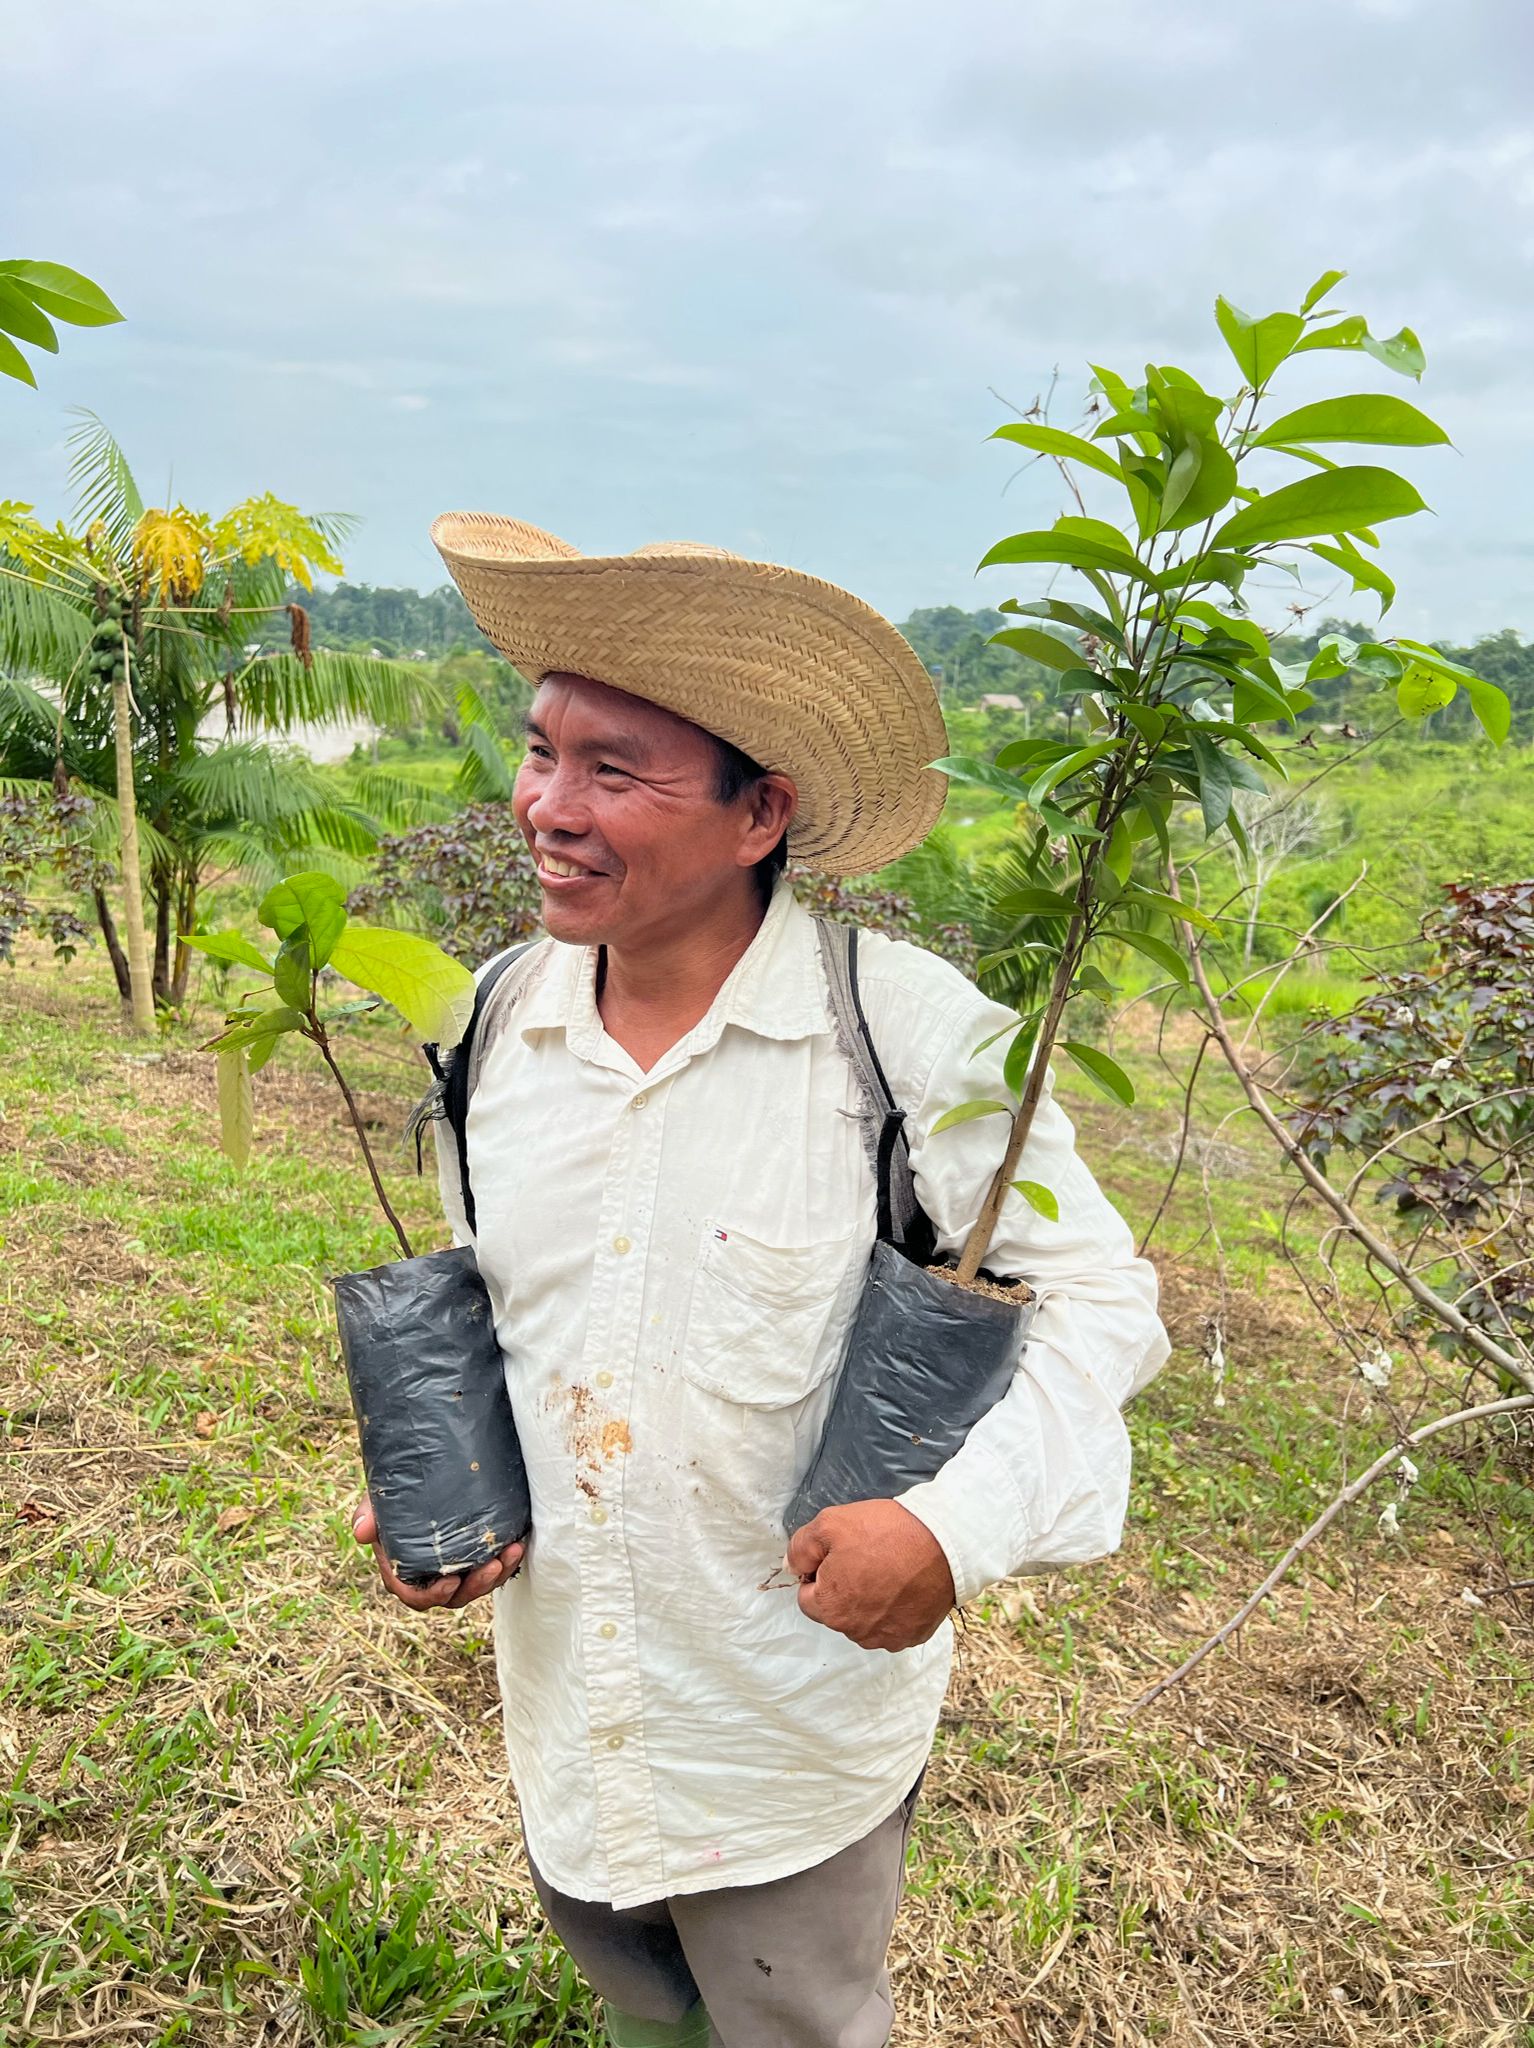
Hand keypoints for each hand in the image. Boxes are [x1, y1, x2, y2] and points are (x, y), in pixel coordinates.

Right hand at [352, 1494, 524, 1612]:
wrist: (420, 1476)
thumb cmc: (395, 1492)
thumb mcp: (378, 1501)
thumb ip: (369, 1515)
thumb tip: (361, 1532)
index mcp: (403, 1571)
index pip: (415, 1596)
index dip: (432, 1596)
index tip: (450, 1581)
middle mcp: (430, 1575)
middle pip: (453, 1596)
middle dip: (476, 1586)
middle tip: (491, 1566)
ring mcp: (455, 1567)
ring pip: (477, 1585)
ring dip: (496, 1575)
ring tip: (510, 1553)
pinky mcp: (475, 1555)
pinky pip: (493, 1568)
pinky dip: (507, 1561)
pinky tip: (517, 1543)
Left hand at [785, 1499, 955, 1652]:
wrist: (944, 1542)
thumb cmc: (885, 1532)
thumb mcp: (830, 1524)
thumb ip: (800, 1548)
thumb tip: (792, 1567)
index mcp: (830, 1609)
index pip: (807, 1596)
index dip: (819, 1572)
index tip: (840, 1554)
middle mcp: (856, 1632)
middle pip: (836, 1610)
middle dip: (843, 1587)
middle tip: (866, 1557)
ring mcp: (887, 1638)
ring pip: (864, 1620)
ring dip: (868, 1600)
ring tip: (888, 1569)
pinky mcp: (913, 1636)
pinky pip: (892, 1624)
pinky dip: (894, 1608)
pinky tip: (905, 1583)